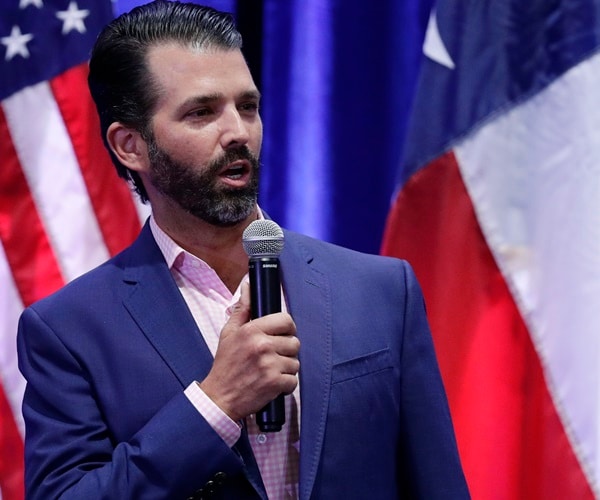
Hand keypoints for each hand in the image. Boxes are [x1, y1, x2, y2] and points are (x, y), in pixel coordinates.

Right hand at [199, 282, 299, 421]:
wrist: (219, 398)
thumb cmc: (225, 364)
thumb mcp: (229, 333)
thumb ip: (243, 309)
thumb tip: (248, 285)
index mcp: (252, 330)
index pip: (286, 320)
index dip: (287, 328)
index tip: (282, 335)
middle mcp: (263, 345)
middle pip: (294, 342)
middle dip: (286, 350)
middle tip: (273, 357)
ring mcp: (270, 365)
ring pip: (295, 362)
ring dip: (286, 368)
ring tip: (270, 371)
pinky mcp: (275, 383)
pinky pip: (294, 380)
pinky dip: (285, 385)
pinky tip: (272, 384)